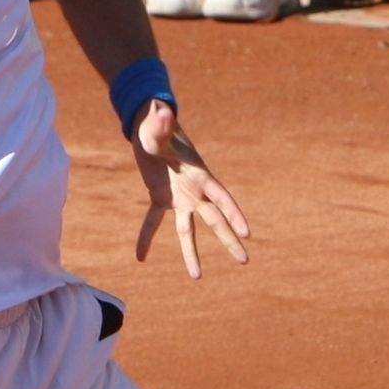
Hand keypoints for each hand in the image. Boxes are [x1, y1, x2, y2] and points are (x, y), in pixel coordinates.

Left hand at [132, 101, 251, 278]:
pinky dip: (146, 237)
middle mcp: (194, 190)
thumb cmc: (157, 127)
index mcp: (200, 175)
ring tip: (197, 277)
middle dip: (230, 239)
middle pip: (215, 220)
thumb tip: (162, 111)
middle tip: (244, 260)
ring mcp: (179, 197)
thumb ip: (161, 125)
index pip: (222, 198)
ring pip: (189, 230)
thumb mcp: (157, 130)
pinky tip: (140, 257)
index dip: (235, 214)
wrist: (150, 127)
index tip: (248, 232)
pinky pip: (154, 221)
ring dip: (192, 253)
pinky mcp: (160, 197)